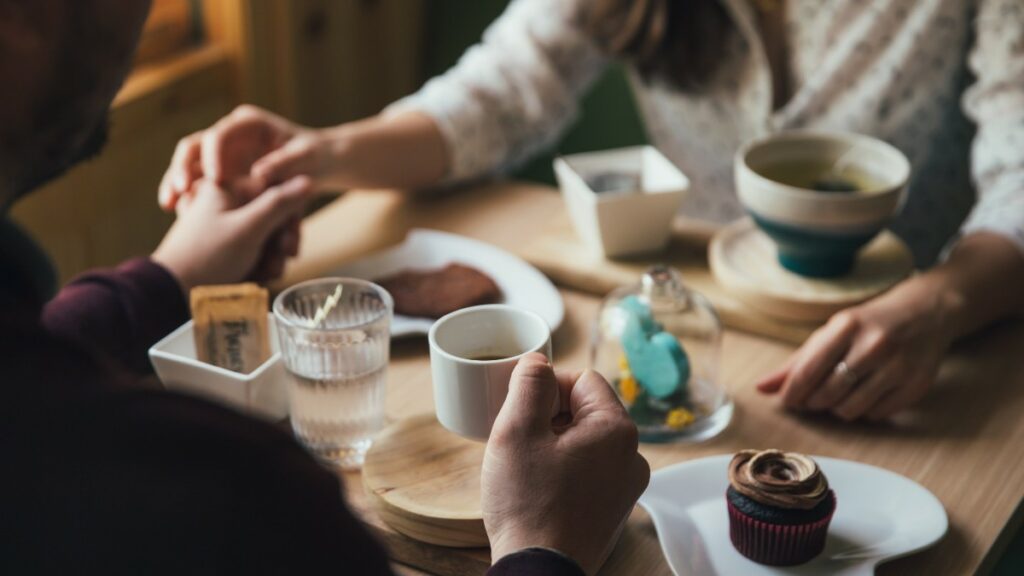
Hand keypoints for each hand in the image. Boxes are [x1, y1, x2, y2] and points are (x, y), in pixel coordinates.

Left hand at [152, 176, 311, 292]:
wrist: (172, 291)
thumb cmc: (207, 257)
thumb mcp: (248, 228)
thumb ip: (279, 203)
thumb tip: (307, 179)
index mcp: (227, 187)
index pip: (275, 191)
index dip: (288, 217)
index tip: (288, 242)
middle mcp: (226, 202)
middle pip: (272, 215)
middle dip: (279, 243)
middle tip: (279, 262)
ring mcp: (224, 225)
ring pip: (265, 235)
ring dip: (271, 257)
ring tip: (265, 274)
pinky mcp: (224, 245)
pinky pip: (253, 249)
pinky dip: (258, 264)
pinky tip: (256, 277)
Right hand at [158, 105, 335, 211]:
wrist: (320, 164)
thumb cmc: (316, 157)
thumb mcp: (306, 158)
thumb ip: (285, 163)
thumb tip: (259, 173)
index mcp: (248, 123)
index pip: (220, 134)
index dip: (213, 155)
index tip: (215, 179)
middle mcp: (230, 134)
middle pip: (194, 146)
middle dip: (182, 167)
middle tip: (179, 191)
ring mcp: (223, 153)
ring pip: (190, 164)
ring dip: (176, 182)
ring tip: (169, 205)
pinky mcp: (221, 172)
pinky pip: (196, 182)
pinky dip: (186, 195)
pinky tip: (177, 212)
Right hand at [482, 353, 649, 574]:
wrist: (539, 570)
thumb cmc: (528, 504)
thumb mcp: (516, 430)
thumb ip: (529, 384)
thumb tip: (537, 361)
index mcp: (616, 429)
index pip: (582, 379)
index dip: (546, 387)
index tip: (521, 410)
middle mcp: (632, 456)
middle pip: (586, 410)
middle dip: (549, 417)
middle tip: (519, 440)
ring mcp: (626, 486)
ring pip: (585, 442)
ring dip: (555, 444)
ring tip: (526, 467)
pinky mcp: (613, 509)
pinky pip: (589, 471)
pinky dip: (564, 470)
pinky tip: (539, 488)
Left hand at [755, 276, 959, 420]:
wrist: (927, 313)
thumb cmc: (868, 324)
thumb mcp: (832, 332)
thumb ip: (796, 362)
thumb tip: (761, 388)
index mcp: (848, 326)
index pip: (808, 370)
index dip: (792, 392)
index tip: (786, 401)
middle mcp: (875, 345)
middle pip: (827, 393)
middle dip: (813, 402)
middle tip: (813, 398)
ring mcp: (899, 366)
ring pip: (851, 409)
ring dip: (837, 409)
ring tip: (839, 395)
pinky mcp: (917, 385)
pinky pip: (876, 415)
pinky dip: (864, 412)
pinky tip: (865, 395)